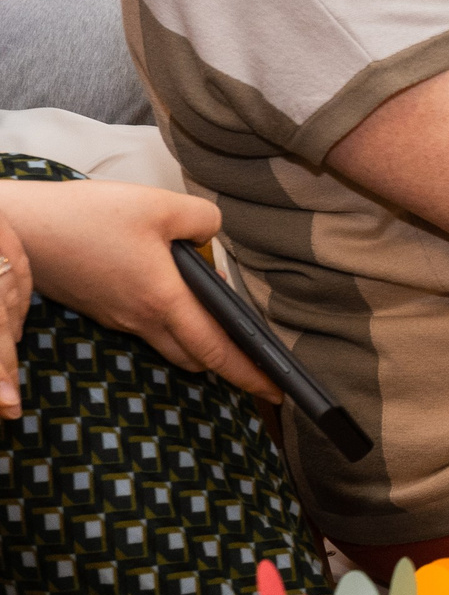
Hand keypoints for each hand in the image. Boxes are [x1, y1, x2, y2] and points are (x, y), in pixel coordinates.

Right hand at [0, 181, 285, 415]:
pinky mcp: (98, 306)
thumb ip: (202, 220)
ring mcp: (115, 317)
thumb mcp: (158, 204)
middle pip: (195, 356)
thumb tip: (210, 237)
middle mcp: (139, 318)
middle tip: (259, 362)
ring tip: (224, 326)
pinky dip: (172, 323)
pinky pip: (145, 326)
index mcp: (163, 300)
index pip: (216, 351)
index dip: (250, 373)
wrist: (15, 228)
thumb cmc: (84, 216)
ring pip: (169, 343)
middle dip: (229, 364)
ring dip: (199, 342)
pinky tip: (177, 297)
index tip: (276, 390)